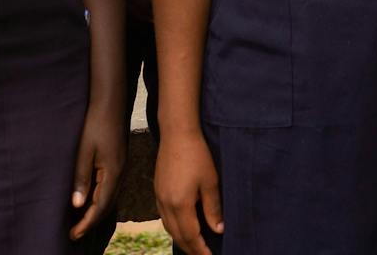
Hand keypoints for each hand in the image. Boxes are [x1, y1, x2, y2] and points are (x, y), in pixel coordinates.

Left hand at [68, 97, 126, 239]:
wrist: (110, 102)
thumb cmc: (95, 124)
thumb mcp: (84, 151)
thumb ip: (81, 178)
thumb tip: (77, 205)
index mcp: (112, 173)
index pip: (99, 207)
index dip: (86, 223)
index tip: (73, 236)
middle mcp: (119, 173)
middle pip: (106, 206)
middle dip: (91, 222)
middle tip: (74, 234)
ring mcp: (120, 167)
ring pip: (109, 197)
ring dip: (95, 211)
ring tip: (80, 222)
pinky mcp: (118, 162)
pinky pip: (110, 188)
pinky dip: (99, 199)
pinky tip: (90, 199)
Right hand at [155, 129, 224, 254]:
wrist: (177, 133)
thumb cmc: (197, 155)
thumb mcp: (210, 182)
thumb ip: (213, 208)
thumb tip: (218, 230)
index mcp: (180, 205)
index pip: (191, 237)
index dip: (201, 250)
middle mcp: (166, 205)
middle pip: (178, 236)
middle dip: (191, 249)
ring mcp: (159, 197)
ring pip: (169, 228)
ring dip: (182, 240)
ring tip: (195, 246)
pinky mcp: (158, 190)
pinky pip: (164, 217)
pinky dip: (174, 227)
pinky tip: (182, 226)